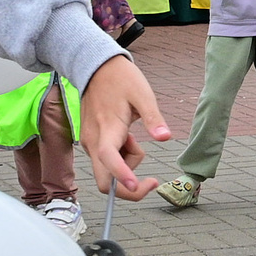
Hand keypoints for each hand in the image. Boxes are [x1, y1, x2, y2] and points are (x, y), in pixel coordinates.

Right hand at [78, 54, 171, 199]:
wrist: (96, 68)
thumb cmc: (121, 79)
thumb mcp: (143, 94)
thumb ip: (153, 118)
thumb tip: (165, 137)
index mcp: (107, 128)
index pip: (109, 159)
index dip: (122, 176)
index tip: (137, 186)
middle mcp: (93, 141)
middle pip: (104, 181)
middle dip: (127, 187)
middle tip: (151, 181)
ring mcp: (89, 144)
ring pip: (108, 171)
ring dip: (127, 164)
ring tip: (133, 135)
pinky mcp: (90, 143)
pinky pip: (106, 161)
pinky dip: (120, 158)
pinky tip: (125, 136)